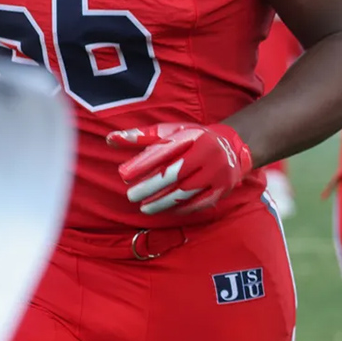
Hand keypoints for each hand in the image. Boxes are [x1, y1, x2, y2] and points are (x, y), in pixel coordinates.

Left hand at [107, 123, 253, 213]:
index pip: (164, 151)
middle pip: (174, 174)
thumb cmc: (193, 139)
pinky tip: (165, 209)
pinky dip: (180, 208)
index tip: (123, 175)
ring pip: (185, 192)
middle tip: (131, 195)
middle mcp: (208, 153)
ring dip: (161, 202)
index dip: (142, 164)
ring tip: (145, 206)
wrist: (232, 147)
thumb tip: (110, 140)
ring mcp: (218, 172)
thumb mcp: (170, 131)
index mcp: (193, 136)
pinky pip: (198, 203)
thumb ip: (141, 136)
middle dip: (149, 187)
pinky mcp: (223, 188)